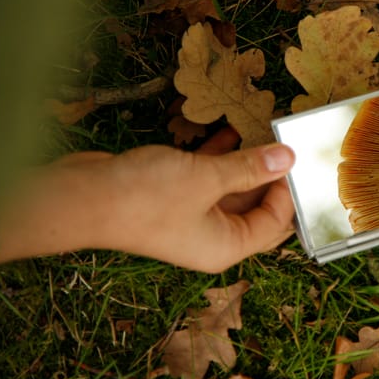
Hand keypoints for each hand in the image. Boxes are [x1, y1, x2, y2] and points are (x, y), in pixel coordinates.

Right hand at [0, 128, 295, 271]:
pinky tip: (230, 131)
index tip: (298, 158)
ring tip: (263, 131)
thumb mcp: (207, 178)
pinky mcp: (174, 198)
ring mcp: (192, 219)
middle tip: (286, 144)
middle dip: (270, 176)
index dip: (290, 192)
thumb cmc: (144, 198)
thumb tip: (287, 159)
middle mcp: (213, 238)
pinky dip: (218, 158)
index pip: (275, 224)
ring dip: (245, 163)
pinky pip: (207, 179)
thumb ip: (249, 168)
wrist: (79, 198)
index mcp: (227, 246)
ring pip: (231, 189)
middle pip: (256, 208)